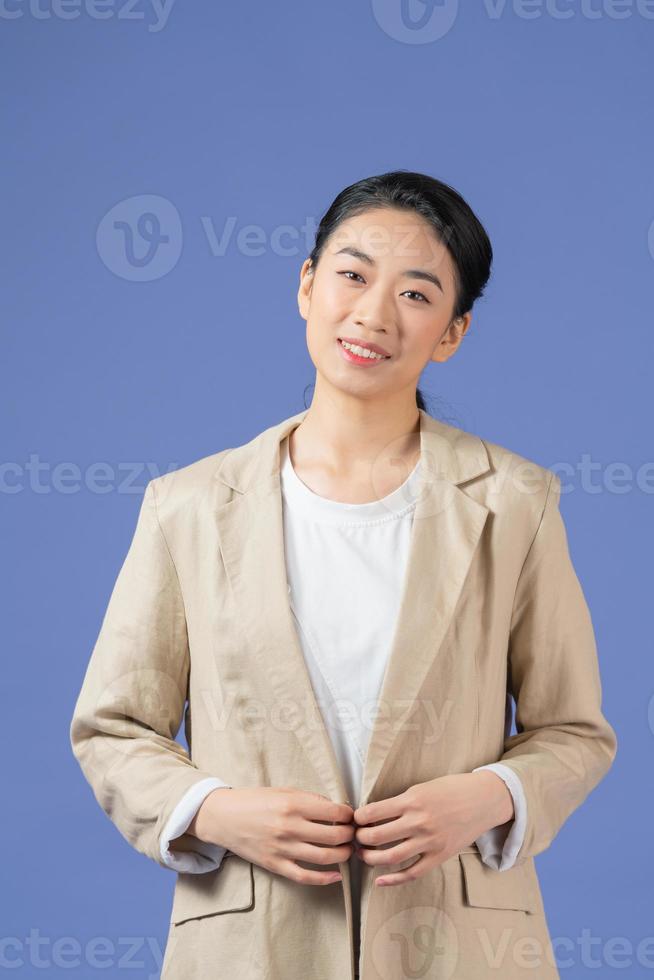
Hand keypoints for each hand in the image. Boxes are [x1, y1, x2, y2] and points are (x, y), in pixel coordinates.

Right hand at [187, 786, 355, 885]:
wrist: (224, 817)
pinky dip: (325, 879)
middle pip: (334, 835)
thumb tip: (336, 809)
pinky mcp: (275, 865)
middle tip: (353, 833)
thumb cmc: (255, 801)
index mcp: (293, 804)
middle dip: (350, 834)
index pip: (334, 812)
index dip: (348, 815)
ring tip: (347, 850)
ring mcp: (283, 848)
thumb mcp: (284, 791)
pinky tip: (337, 875)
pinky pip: (305, 876)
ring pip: (325, 857)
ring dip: (343, 854)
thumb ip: (309, 799)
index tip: (351, 816)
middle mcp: (289, 827)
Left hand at [353, 771, 513, 886]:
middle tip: (356, 838)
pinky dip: (393, 880)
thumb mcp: (422, 787)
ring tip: (364, 855)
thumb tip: (375, 813)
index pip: (373, 812)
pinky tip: (380, 881)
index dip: (358, 818)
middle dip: (360, 839)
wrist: (483, 800)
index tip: (354, 819)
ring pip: (390, 857)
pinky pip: (412, 873)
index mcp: (411, 800)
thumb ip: (401, 801)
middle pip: (376, 836)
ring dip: (371, 859)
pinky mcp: (439, 856)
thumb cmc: (452, 789)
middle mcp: (418, 822)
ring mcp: (429, 842)